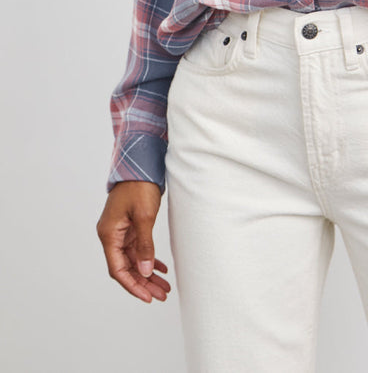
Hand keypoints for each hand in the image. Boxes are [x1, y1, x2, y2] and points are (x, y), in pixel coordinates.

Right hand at [96, 180, 170, 302]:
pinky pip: (138, 249)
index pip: (118, 269)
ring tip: (164, 286)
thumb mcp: (144, 217)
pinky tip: (161, 268)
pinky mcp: (130, 226)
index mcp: (109, 234)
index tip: (148, 297)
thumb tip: (144, 271)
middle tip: (162, 295)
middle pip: (126, 267)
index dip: (132, 285)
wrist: (142, 163)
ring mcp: (121, 231)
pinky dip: (149, 259)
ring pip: (134, 260)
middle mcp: (112, 235)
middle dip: (143, 283)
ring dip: (148, 273)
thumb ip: (144, 245)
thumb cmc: (139, 186)